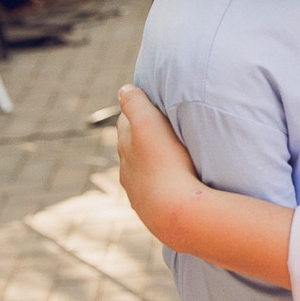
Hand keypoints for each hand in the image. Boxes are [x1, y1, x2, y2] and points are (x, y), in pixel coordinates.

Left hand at [116, 84, 205, 249]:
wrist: (176, 212)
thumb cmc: (166, 163)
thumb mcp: (149, 124)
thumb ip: (135, 103)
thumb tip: (124, 89)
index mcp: (126, 146)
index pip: (126, 120)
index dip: (137, 110)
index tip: (152, 103)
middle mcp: (128, 170)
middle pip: (132, 146)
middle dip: (144, 136)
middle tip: (163, 126)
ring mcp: (139, 192)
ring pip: (143, 171)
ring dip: (154, 162)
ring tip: (171, 156)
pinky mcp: (153, 210)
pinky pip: (156, 192)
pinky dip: (162, 184)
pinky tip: (174, 185)